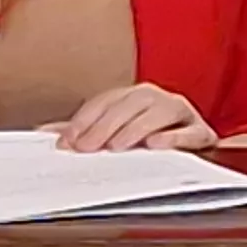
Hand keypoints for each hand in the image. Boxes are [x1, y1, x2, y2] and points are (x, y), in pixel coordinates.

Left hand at [50, 84, 215, 152]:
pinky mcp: (202, 132)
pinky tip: (155, 146)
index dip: (84, 120)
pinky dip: (173, 137)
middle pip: (130, 105)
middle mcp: (158, 98)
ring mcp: (181, 112)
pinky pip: (189, 131)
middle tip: (87, 148)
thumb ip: (83, 133)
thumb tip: (44, 133)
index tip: (67, 142)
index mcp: (134, 96)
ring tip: (117, 147)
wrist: (196, 151)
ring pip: (159, 112)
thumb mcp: (114, 135)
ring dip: (136, 129)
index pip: (106, 101)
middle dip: (105, 126)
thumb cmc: (150, 141)